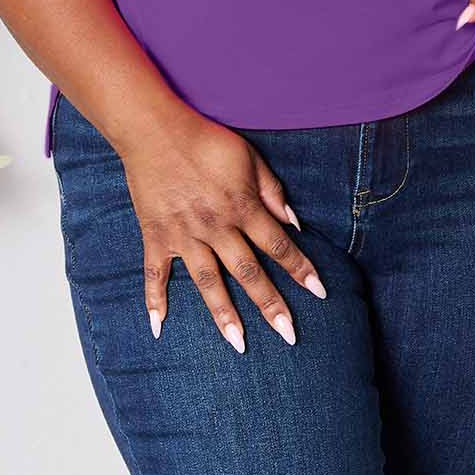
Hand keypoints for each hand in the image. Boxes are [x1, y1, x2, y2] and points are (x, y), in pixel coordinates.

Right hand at [118, 105, 327, 353]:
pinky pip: (155, 273)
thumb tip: (294, 223)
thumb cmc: (207, 140)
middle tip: (289, 335)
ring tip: (239, 344)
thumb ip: (272, 191)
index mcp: (242, 207)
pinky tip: (158, 328)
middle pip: (249, 272)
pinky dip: (154, 300)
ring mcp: (184, 235)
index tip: (320, 293)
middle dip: (271, 305)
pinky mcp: (157, 235)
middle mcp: (216, 227)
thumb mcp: (249, 157)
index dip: (301, 268)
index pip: (279, 244)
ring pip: (208, 282)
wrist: (156, 130)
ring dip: (224, 315)